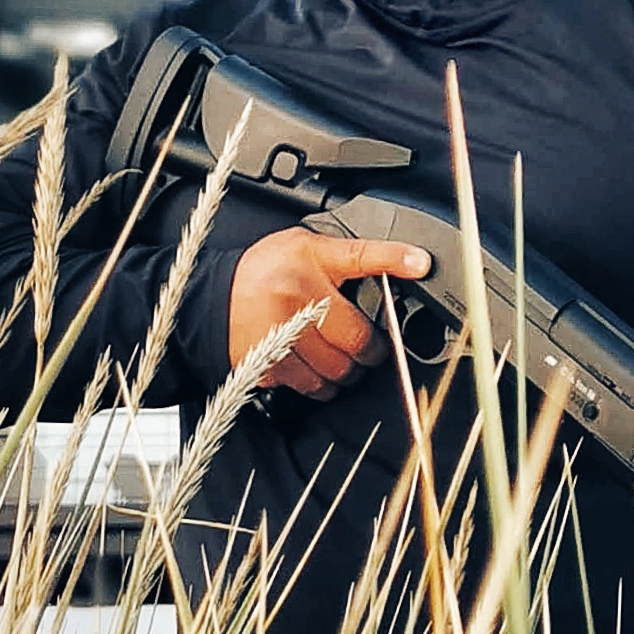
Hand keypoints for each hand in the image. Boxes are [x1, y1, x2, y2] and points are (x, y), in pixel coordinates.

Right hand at [228, 229, 432, 399]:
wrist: (211, 299)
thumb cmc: (263, 272)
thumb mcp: (303, 247)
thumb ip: (342, 259)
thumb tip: (392, 272)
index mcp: (310, 258)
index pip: (360, 255)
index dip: (394, 258)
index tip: (422, 263)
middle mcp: (298, 294)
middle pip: (357, 336)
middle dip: (372, 349)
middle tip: (371, 348)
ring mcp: (283, 332)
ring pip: (339, 368)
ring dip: (350, 371)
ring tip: (344, 361)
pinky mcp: (271, 362)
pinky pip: (313, 385)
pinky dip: (323, 385)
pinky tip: (318, 369)